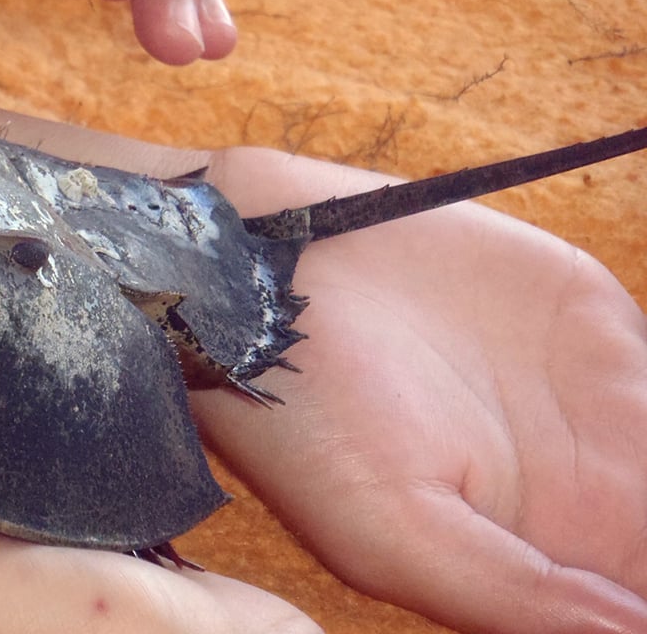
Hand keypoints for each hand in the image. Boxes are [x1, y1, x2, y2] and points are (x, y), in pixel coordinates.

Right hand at [195, 147, 646, 633]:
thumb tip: (629, 628)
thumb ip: (514, 596)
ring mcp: (597, 401)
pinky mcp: (596, 320)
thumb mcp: (389, 535)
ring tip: (634, 432)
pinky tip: (643, 387)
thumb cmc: (309, 424)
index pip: (638, 597)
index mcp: (543, 555)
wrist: (271, 281)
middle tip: (638, 484)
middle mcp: (581, 486)